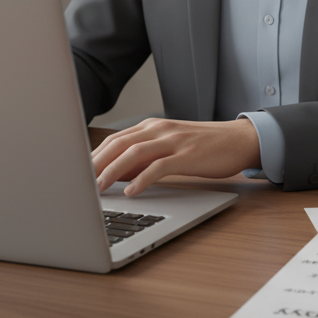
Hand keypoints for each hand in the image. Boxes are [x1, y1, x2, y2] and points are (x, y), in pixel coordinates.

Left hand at [92, 118, 260, 195]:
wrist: (239, 140)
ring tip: (99, 188)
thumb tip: (116, 175)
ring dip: (113, 171)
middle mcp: (160, 129)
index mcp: (153, 126)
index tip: (77, 172)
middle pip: (119, 143)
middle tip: (79, 182)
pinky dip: (142, 178)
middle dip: (96, 163)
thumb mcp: (170, 148)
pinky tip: (132, 191)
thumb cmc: (204, 147)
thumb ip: (144, 158)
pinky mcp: (188, 155)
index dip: (94, 156)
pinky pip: (160, 166)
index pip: (115, 139)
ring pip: (135, 153)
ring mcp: (174, 141)